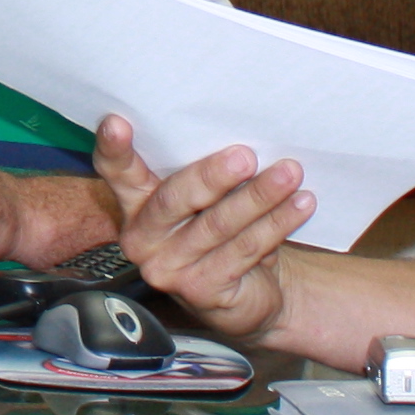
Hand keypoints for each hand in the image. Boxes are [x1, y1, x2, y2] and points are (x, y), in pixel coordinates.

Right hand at [95, 118, 309, 339]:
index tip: (116, 122)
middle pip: (173, 199)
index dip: (114, 148)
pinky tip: (300, 205)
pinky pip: (243, 250)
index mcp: (136, 202)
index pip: (117, 171)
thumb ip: (205, 173)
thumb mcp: (206, 199)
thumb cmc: (223, 230)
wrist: (248, 292)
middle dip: (212, 176)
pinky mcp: (200, 290)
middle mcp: (143, 237)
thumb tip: (241, 135)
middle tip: (246, 156)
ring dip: (258, 197)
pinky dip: (276, 224)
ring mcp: (168, 268)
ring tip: (289, 174)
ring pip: (217, 225)